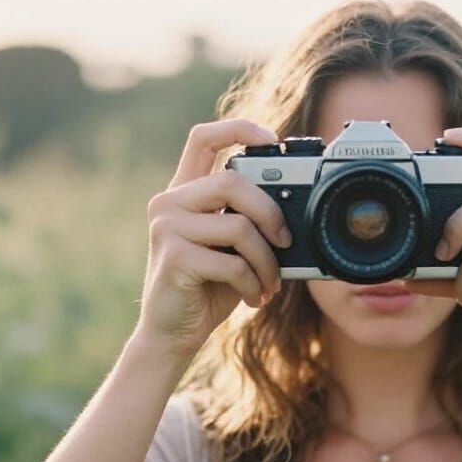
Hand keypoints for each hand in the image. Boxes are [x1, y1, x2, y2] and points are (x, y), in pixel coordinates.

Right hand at [137, 118, 292, 360]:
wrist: (173, 333)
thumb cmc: (207, 288)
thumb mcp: (232, 249)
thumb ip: (248, 222)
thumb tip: (294, 215)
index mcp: (184, 192)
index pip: (203, 138)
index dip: (238, 129)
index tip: (272, 140)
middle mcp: (169, 203)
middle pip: (231, 180)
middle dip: (270, 213)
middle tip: (286, 243)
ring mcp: (167, 228)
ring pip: (238, 225)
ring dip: (266, 260)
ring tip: (269, 283)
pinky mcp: (174, 258)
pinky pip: (231, 263)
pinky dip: (252, 283)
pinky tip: (252, 297)